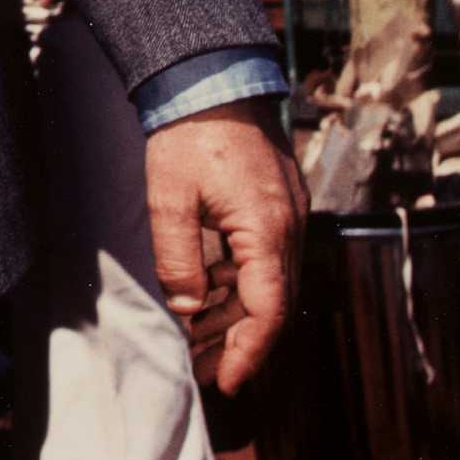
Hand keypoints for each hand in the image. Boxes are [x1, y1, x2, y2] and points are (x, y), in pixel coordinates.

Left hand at [145, 102, 305, 395]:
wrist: (212, 78)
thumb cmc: (188, 133)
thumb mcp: (170, 197)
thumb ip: (179, 256)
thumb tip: (187, 307)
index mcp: (267, 229)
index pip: (269, 309)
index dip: (249, 350)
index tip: (229, 381)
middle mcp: (289, 228)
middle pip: (274, 304)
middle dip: (241, 344)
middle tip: (206, 371)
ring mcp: (289, 217)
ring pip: (270, 284)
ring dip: (237, 315)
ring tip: (199, 342)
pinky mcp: (278, 207)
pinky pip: (266, 260)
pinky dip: (239, 284)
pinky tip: (207, 295)